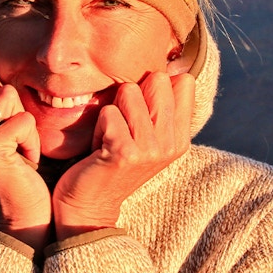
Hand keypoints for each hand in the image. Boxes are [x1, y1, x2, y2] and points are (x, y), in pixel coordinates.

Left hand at [51, 72, 194, 240]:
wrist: (89, 206)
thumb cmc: (112, 163)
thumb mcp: (145, 137)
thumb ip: (160, 108)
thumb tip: (172, 66)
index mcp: (180, 138)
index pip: (183, 82)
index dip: (154, 87)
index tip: (141, 114)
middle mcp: (171, 143)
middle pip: (157, 79)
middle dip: (132, 95)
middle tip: (122, 127)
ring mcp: (150, 149)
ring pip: (129, 91)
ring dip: (112, 111)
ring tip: (110, 137)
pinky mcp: (124, 152)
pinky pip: (108, 112)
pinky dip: (98, 126)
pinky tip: (99, 148)